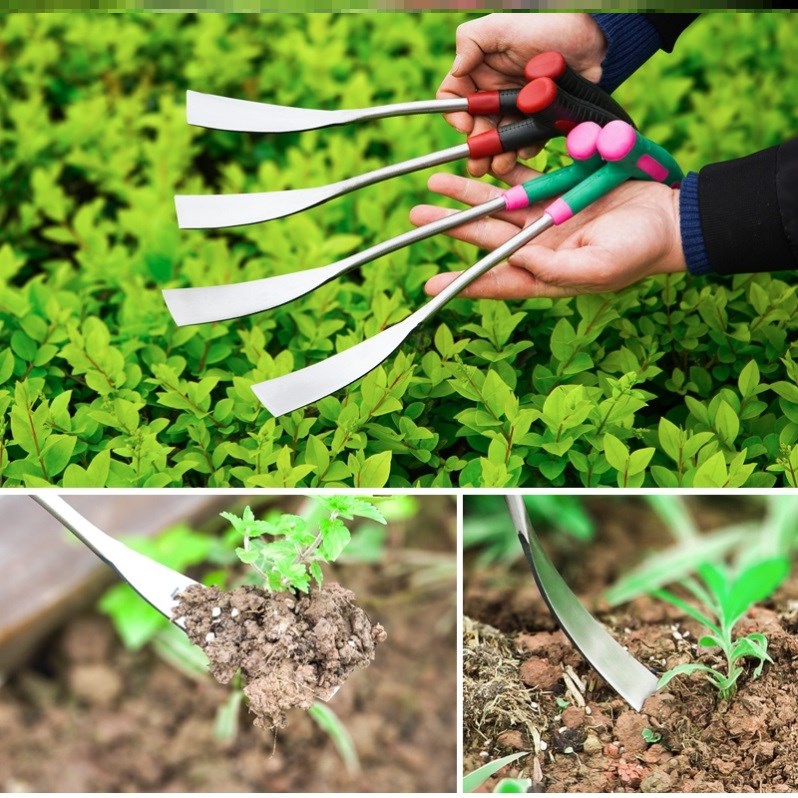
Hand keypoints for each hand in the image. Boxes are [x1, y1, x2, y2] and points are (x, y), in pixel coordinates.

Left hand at [409, 167, 685, 298]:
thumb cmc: (639, 252)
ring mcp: (546, 217)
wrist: (670, 218)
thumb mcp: (598, 268)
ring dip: (466, 196)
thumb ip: (556, 268)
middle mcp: (537, 248)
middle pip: (486, 238)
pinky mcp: (558, 190)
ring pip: (496, 206)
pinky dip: (498, 172)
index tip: (428, 285)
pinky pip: (521, 179)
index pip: (496, 280)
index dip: (462, 283)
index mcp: (544, 274)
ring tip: (433, 185)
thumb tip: (517, 258)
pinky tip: (474, 162)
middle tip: (417, 216)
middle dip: (451, 226)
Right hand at [440, 13, 607, 175]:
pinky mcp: (538, 121)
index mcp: (478, 74)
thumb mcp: (501, 27)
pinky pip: (528, 141)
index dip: (454, 115)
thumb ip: (470, 40)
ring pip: (500, 140)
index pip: (454, 99)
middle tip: (479, 165)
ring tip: (501, 165)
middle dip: (477, 148)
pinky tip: (527, 149)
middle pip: (476, 128)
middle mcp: (495, 94)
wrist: (591, 41)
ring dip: (498, 155)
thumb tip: (455, 70)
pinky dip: (526, 148)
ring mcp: (517, 110)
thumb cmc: (545, 27)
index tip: (466, 125)